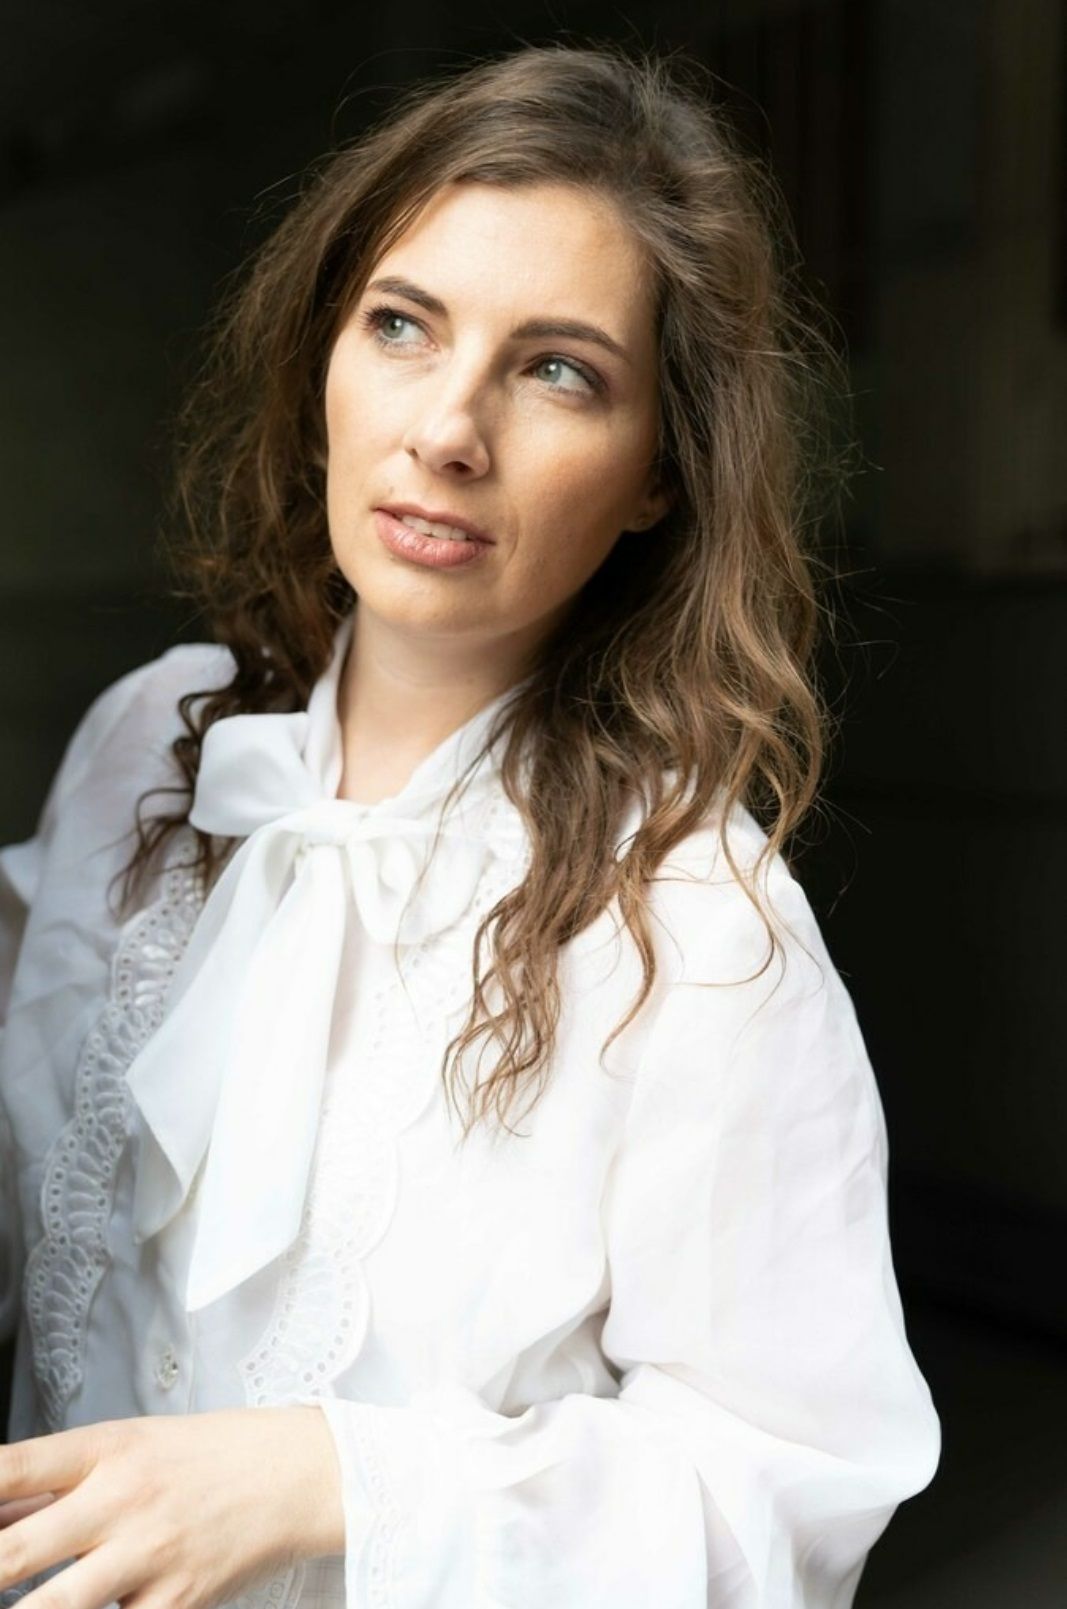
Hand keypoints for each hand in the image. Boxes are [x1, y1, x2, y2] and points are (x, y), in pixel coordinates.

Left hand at [0, 1406, 344, 1608]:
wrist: (295, 1474)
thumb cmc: (210, 1455)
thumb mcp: (133, 1446)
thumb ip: (58, 1484)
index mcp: (107, 1449)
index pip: (12, 1469)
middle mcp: (121, 1499)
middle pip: (17, 1552)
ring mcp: (148, 1554)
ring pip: (56, 1608)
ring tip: (21, 1604)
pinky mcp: (177, 1602)